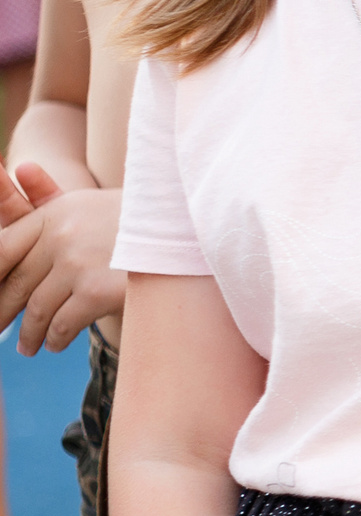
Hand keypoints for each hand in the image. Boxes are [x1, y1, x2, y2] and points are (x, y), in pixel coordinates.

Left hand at [0, 173, 125, 352]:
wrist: (187, 233)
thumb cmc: (136, 219)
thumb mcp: (90, 204)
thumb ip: (47, 196)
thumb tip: (19, 169)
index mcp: (55, 213)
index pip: (3, 249)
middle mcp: (61, 236)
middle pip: (16, 284)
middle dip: (4, 313)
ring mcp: (77, 264)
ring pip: (37, 310)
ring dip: (30, 333)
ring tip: (29, 346)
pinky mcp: (96, 292)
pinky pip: (63, 324)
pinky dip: (55, 338)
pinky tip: (54, 343)